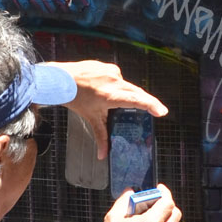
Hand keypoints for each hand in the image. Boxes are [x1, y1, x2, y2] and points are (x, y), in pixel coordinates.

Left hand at [49, 60, 167, 158]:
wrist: (59, 79)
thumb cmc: (74, 98)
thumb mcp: (90, 118)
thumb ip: (100, 136)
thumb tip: (103, 156)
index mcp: (110, 95)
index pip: (136, 100)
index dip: (151, 105)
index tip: (162, 112)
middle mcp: (114, 81)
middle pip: (137, 92)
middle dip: (148, 101)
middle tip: (157, 110)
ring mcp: (111, 71)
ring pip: (126, 85)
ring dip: (125, 93)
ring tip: (112, 100)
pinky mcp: (108, 66)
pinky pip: (118, 77)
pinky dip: (116, 84)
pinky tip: (104, 88)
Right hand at [98, 184, 181, 221]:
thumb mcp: (113, 218)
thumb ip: (124, 201)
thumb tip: (130, 192)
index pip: (167, 201)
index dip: (164, 192)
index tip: (159, 188)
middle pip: (175, 211)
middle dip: (167, 203)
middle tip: (155, 201)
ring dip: (168, 215)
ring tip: (153, 214)